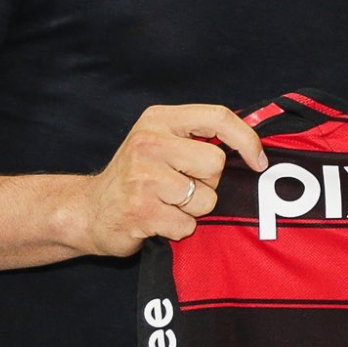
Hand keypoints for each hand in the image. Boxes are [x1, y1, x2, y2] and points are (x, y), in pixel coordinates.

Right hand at [74, 104, 267, 257]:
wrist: (89, 210)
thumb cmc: (136, 177)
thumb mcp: (161, 142)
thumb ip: (199, 138)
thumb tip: (253, 149)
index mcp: (159, 119)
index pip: (218, 117)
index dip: (247, 140)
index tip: (258, 162)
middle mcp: (148, 142)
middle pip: (216, 164)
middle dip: (208, 184)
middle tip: (180, 188)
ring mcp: (142, 176)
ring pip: (206, 199)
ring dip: (192, 210)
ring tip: (165, 204)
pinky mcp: (140, 210)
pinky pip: (187, 225)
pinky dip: (178, 229)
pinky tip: (156, 220)